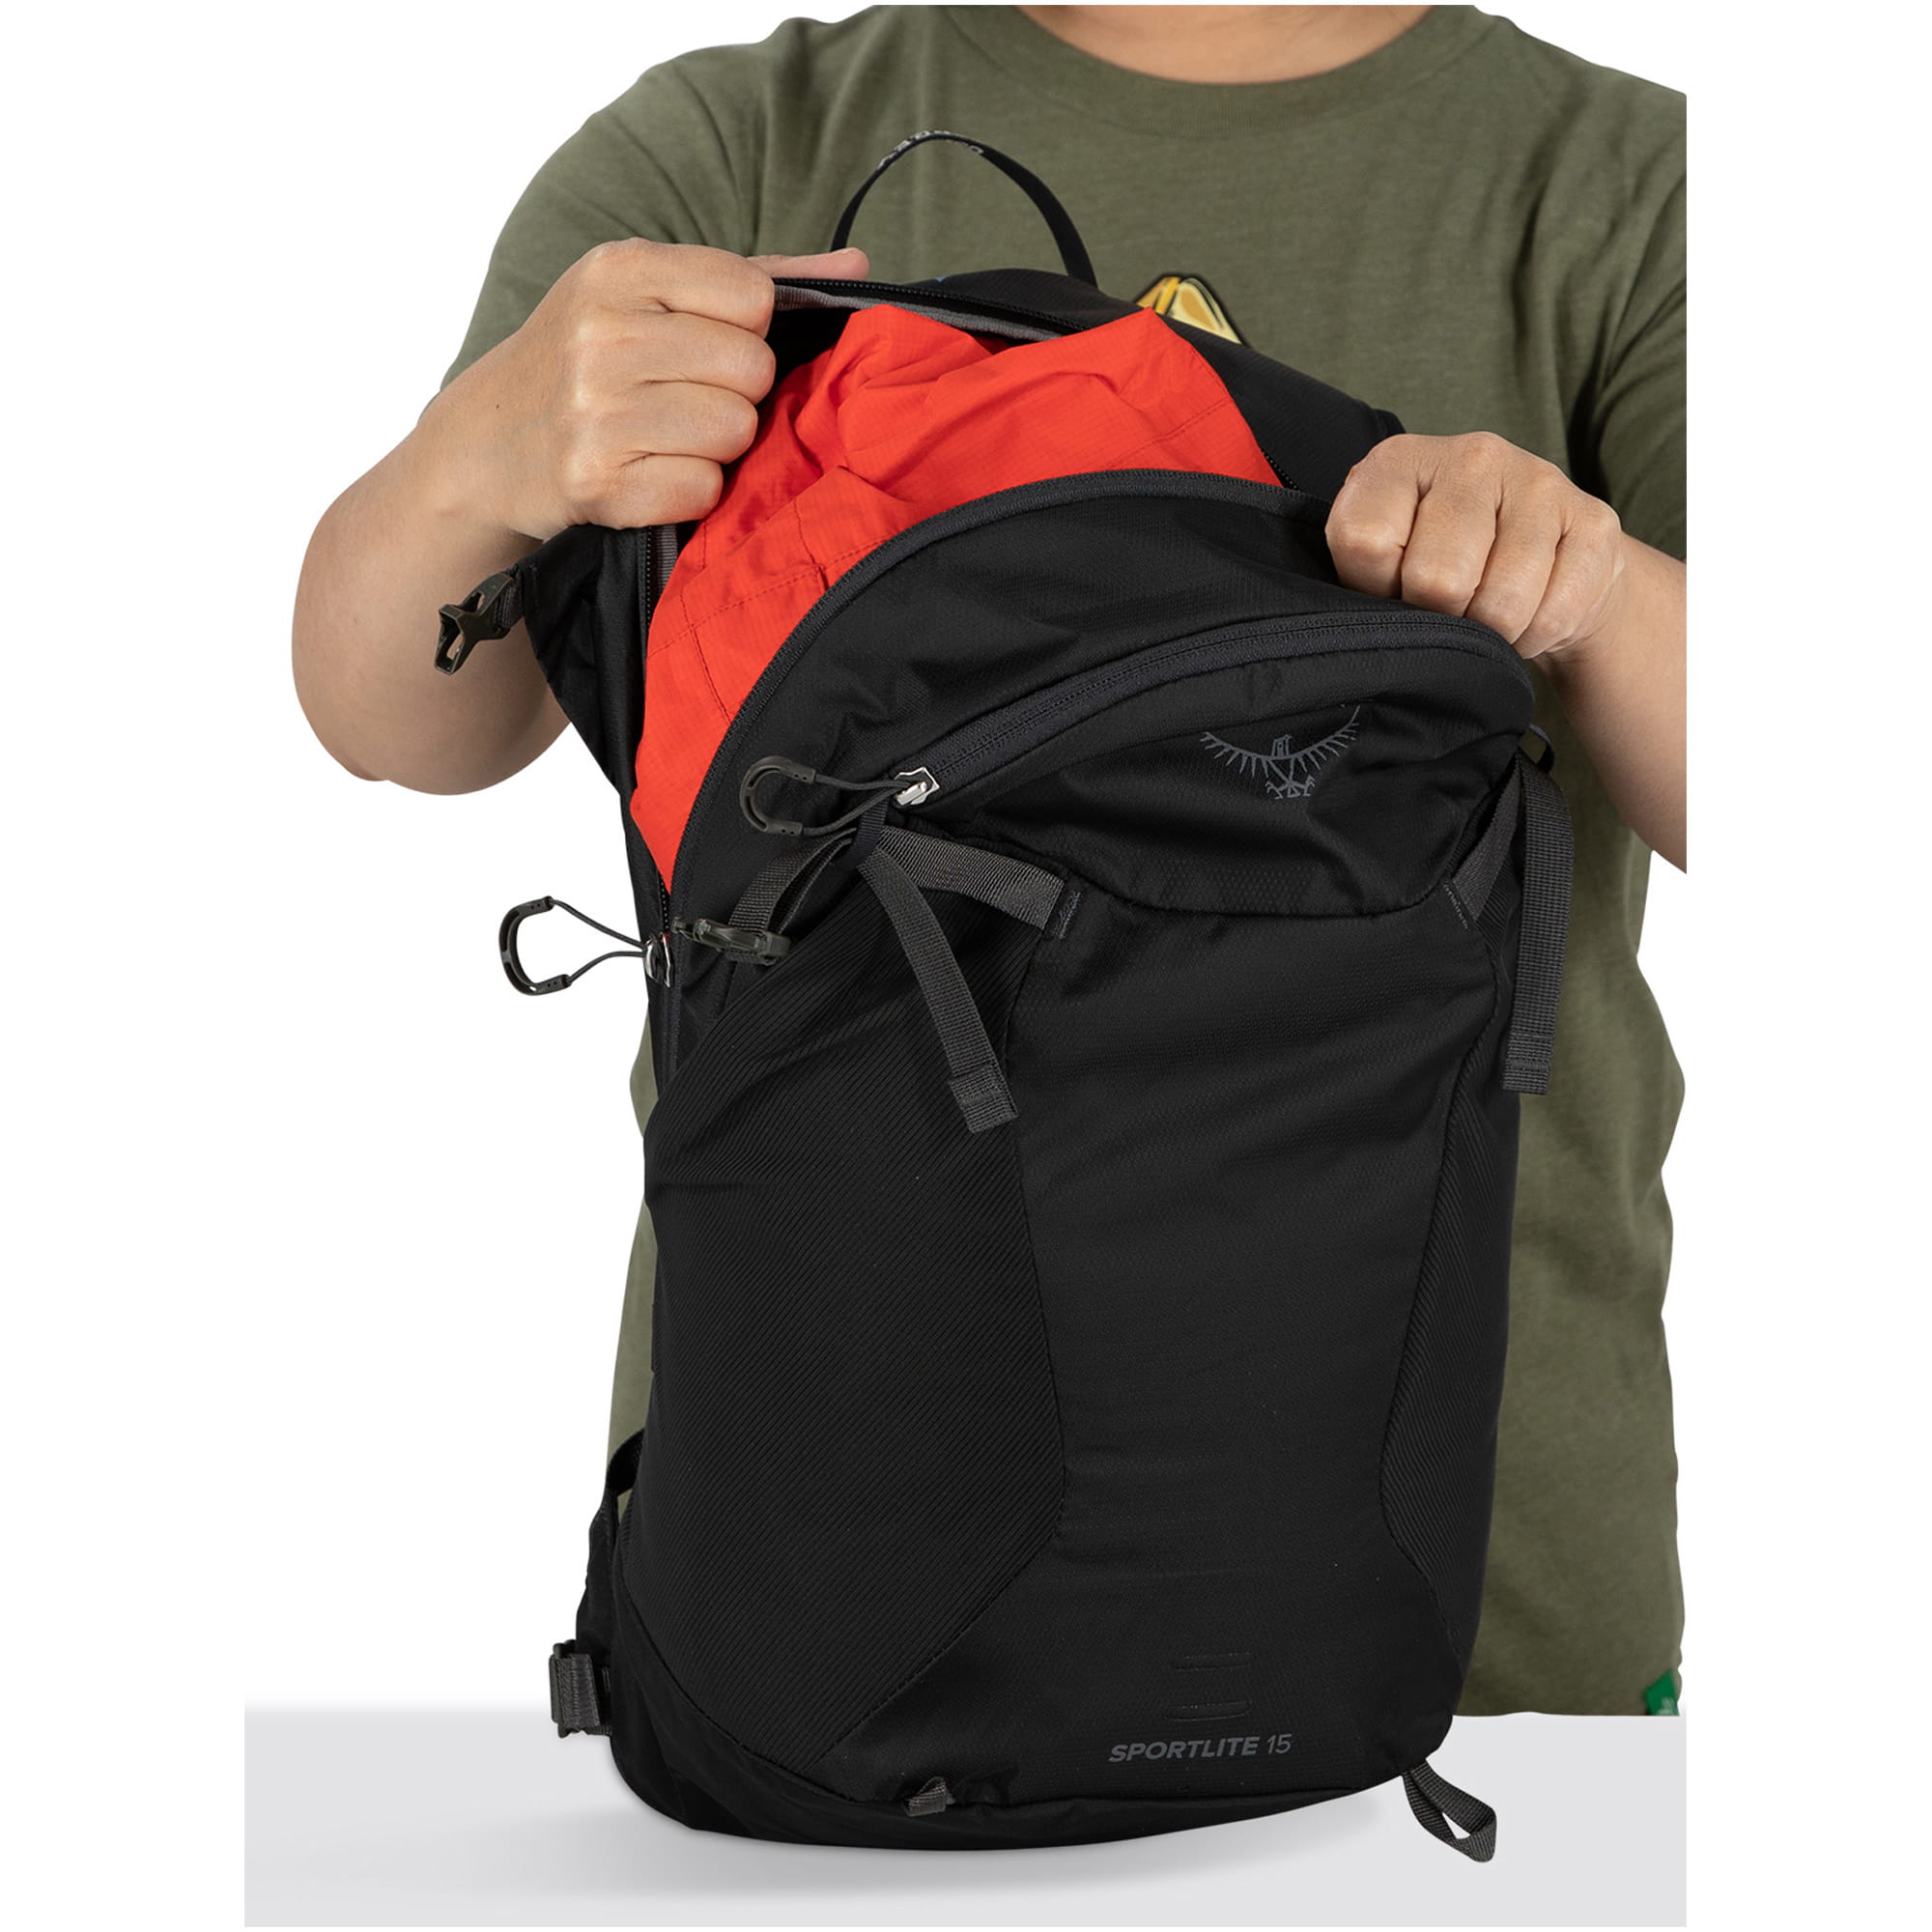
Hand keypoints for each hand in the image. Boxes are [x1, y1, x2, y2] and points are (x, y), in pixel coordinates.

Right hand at [418, 239, 868, 541]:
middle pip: (753, 369)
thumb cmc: (587, 364)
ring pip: (735, 431)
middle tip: (689, 401)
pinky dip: (690, 493)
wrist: (486, 446)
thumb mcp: (648, 296)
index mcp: (621, 269)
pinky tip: (652, 476)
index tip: (709, 346)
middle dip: (737, 394)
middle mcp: (603, 333)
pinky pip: (703, 490)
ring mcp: (595, 410)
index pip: (754, 297)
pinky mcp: (597, 482)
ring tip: (670, 439)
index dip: (749, 331)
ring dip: (717, 448)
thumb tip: (858, 266)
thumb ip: (758, 279)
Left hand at [1325, 432, 1625, 664]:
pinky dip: (1533, 637)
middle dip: (1438, 617)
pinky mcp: (1593, 521)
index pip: (1363, 542)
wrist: (1538, 557)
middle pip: (1436, 579)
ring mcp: (1539, 482)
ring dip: (1489, 634)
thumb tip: (1374, 626)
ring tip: (1484, 616)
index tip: (1390, 588)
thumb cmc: (1439, 562)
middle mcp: (1472, 457)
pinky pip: (1552, 615)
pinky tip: (1525, 616)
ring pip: (1499, 605)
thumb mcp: (1383, 559)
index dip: (1374, 588)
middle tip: (1446, 610)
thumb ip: (1365, 574)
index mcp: (1401, 460)